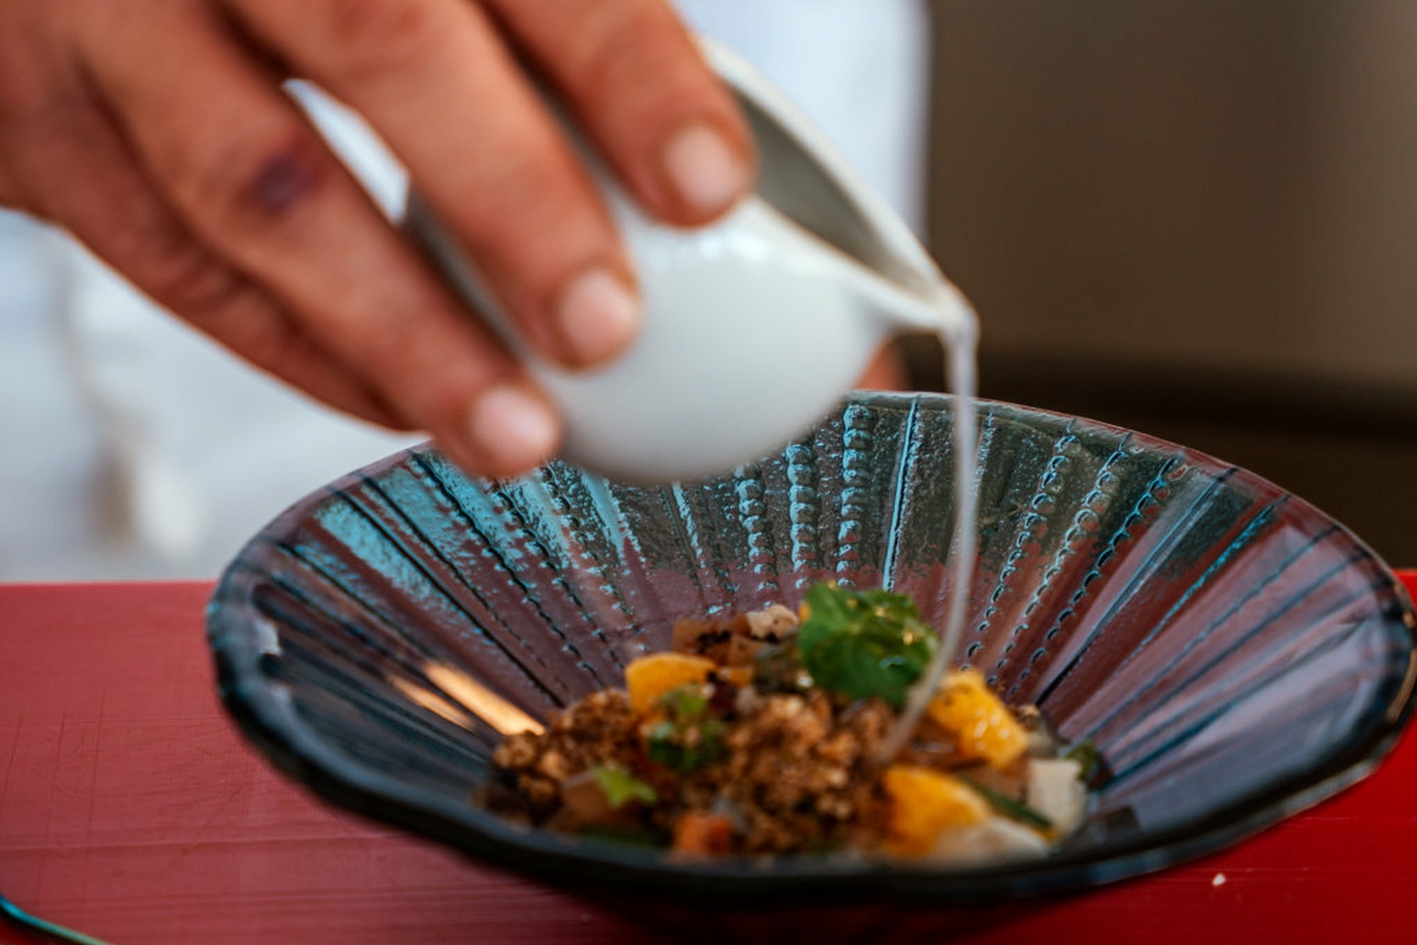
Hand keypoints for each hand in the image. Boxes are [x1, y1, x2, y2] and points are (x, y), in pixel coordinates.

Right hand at [0, 0, 752, 477]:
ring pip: (258, 184)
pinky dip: (303, 353)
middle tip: (606, 328)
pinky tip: (402, 407)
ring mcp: (110, 24)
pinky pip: (174, 265)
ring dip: (404, 330)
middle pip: (383, 40)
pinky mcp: (40, 132)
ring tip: (516, 434)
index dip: (626, 68)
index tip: (711, 187)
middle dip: (512, 201)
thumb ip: (525, 24)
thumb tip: (692, 145)